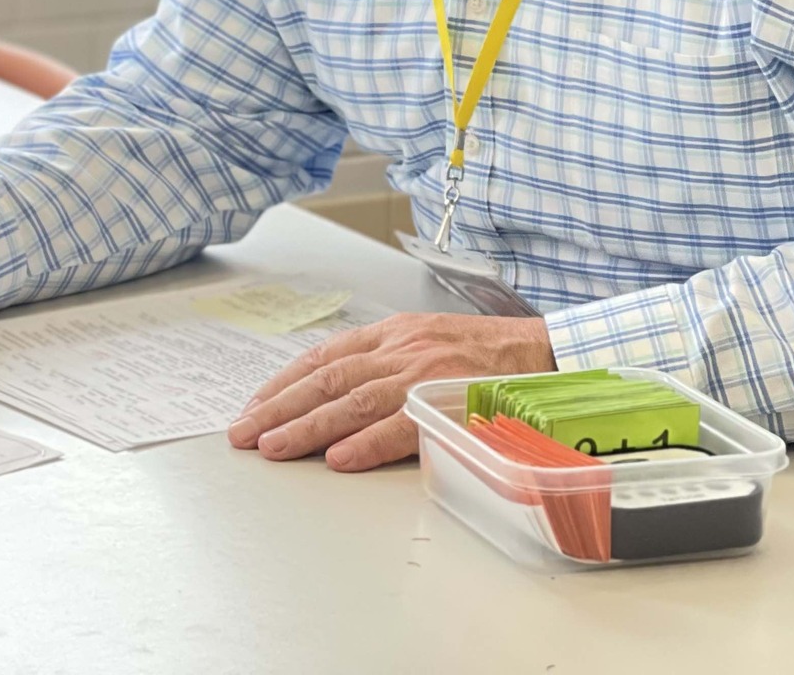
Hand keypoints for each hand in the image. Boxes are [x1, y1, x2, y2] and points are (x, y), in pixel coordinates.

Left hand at [225, 313, 553, 470]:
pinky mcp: (450, 402)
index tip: (253, 407)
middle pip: (325, 380)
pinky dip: (366, 443)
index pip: (323, 357)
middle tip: (243, 434)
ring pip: (351, 403)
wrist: (549, 353)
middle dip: (278, 408)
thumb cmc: (489, 355)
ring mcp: (424, 374)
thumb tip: (337, 393)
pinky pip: (401, 426)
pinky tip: (338, 460)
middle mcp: (401, 349)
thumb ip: (385, 361)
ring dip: (306, 428)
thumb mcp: (428, 341)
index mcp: (392, 334)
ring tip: (273, 449)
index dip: (283, 383)